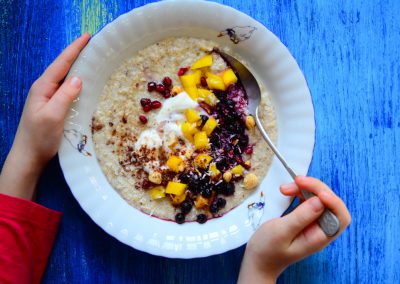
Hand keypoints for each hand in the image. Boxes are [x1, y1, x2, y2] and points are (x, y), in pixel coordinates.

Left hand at [0, 33, 90, 199]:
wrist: (29, 157)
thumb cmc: (39, 138)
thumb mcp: (52, 116)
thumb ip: (64, 96)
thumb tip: (78, 78)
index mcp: (43, 88)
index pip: (61, 64)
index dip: (74, 49)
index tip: (87, 37)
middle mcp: (45, 89)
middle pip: (62, 67)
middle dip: (76, 53)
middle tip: (93, 44)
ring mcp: (49, 98)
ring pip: (65, 77)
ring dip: (78, 66)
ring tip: (92, 58)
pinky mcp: (54, 106)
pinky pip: (67, 88)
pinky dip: (77, 81)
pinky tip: (86, 82)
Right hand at [238, 176, 350, 282]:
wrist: (258, 260)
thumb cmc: (267, 249)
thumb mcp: (281, 232)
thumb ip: (301, 217)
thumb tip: (320, 201)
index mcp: (319, 237)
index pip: (340, 216)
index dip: (332, 200)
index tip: (316, 192)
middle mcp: (321, 229)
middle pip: (330, 202)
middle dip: (315, 188)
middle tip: (296, 181)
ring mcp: (313, 223)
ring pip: (319, 198)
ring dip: (305, 188)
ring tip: (285, 188)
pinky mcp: (305, 218)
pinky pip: (309, 200)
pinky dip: (300, 191)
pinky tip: (288, 191)